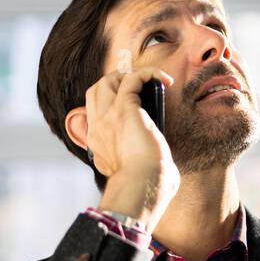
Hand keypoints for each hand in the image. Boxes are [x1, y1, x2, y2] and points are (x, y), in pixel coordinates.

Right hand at [84, 67, 178, 228]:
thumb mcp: (130, 174)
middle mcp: (98, 127)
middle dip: (114, 82)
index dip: (107, 102)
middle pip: (95, 90)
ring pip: (108, 81)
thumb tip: (152, 157)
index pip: (93, 112)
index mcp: (96, 143)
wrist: (143, 185)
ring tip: (150, 81)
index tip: (128, 104)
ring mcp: (108, 116)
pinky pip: (133, 79)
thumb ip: (133, 162)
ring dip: (128, 75)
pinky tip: (166, 80)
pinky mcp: (125, 109)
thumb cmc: (145, 186)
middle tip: (137, 87)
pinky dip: (149, 74)